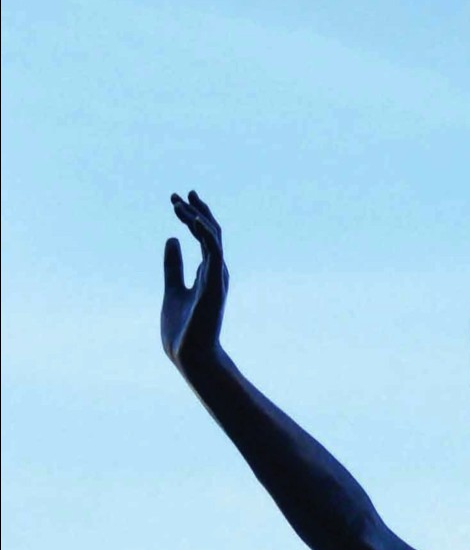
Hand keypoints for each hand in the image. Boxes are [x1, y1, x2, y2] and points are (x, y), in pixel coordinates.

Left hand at [161, 191, 228, 372]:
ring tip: (180, 203)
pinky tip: (191, 220)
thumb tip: (171, 239)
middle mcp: (217, 272)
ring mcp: (217, 277)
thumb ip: (173, 265)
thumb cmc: (184, 329)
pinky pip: (214, 252)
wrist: (190, 355)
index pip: (205, 237)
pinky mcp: (214, 283)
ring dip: (197, 218)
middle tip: (179, 194)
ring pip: (213, 238)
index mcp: (209, 273)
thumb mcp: (172, 288)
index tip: (176, 201)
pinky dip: (204, 234)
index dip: (192, 216)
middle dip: (196, 211)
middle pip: (211, 232)